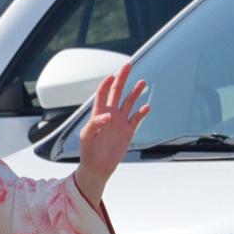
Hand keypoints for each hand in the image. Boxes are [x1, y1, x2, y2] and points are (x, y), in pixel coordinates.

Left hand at [73, 65, 149, 208]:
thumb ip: (95, 124)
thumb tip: (108, 116)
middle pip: (117, 93)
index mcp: (98, 114)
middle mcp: (110, 115)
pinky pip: (136, 119)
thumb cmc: (88, 152)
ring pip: (129, 103)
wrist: (97, 167)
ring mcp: (120, 122)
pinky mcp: (128, 131)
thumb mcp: (87, 137)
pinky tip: (146, 107)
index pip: (102, 94)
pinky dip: (142, 113)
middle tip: (128, 66)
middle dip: (122, 79)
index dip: (107, 84)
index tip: (112, 75)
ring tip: (142, 82)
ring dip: (135, 93)